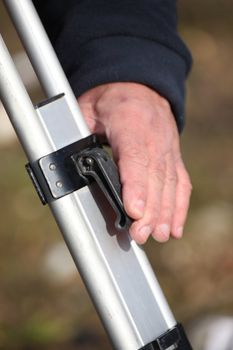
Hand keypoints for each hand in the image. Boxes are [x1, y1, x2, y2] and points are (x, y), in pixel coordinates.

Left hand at [78, 82, 191, 243]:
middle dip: (150, 210)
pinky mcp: (174, 156)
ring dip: (166, 212)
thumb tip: (64, 162)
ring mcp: (168, 146)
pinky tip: (175, 226)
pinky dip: (179, 205)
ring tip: (159, 236)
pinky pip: (180, 181)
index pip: (136, 157)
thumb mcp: (85, 109)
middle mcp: (155, 135)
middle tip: (141, 235)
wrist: (139, 85)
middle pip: (155, 176)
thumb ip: (76, 134)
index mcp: (130, 121)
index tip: (135, 211)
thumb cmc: (109, 99)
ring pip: (170, 183)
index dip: (136, 186)